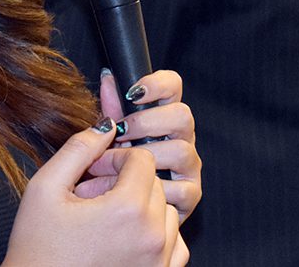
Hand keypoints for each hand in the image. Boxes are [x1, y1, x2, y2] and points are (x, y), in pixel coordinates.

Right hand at [3, 120, 187, 266]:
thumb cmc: (36, 249)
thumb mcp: (44, 189)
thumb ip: (78, 148)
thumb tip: (107, 125)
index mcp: (127, 209)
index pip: (142, 159)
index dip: (116, 158)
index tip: (95, 173)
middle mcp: (152, 236)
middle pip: (155, 183)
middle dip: (128, 182)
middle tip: (95, 196)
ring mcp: (159, 260)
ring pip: (167, 212)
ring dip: (143, 208)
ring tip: (108, 219)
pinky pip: (176, 245)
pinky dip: (158, 237)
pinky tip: (127, 239)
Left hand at [98, 69, 201, 223]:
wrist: (115, 220)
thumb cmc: (111, 174)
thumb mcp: (108, 140)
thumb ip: (111, 110)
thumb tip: (108, 78)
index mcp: (162, 118)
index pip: (173, 86)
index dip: (158, 84)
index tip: (134, 92)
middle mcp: (181, 138)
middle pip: (182, 115)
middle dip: (148, 122)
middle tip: (121, 134)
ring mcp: (189, 166)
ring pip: (182, 150)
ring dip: (146, 158)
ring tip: (116, 168)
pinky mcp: (191, 195)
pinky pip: (180, 188)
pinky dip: (153, 190)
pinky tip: (131, 194)